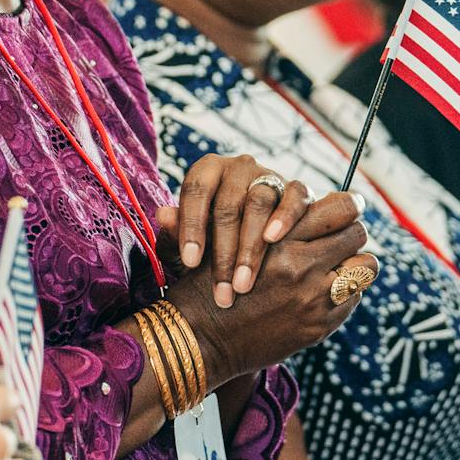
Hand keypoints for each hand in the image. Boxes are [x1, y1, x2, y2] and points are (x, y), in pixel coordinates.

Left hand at [157, 154, 311, 307]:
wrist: (259, 230)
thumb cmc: (215, 235)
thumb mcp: (192, 236)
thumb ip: (176, 230)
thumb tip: (163, 216)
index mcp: (207, 170)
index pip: (196, 190)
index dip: (192, 226)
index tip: (190, 262)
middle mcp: (238, 167)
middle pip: (228, 204)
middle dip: (223, 253)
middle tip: (221, 291)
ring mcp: (269, 175)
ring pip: (259, 203)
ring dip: (251, 247)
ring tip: (243, 283)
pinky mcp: (297, 188)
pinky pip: (294, 197)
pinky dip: (284, 217)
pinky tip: (274, 239)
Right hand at [171, 204, 370, 383]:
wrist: (200, 337)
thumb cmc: (209, 280)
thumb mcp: (227, 238)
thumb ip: (262, 215)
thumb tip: (296, 192)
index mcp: (281, 236)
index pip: (341, 208)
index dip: (349, 205)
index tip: (348, 208)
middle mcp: (302, 264)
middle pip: (357, 233)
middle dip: (349, 232)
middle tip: (340, 235)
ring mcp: (314, 298)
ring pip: (365, 267)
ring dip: (353, 263)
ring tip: (337, 264)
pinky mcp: (319, 325)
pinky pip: (353, 298)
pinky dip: (345, 292)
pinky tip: (324, 291)